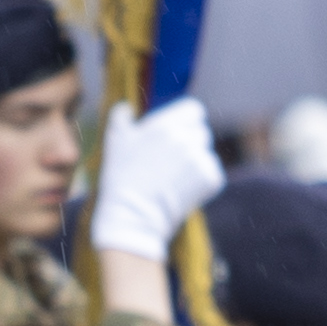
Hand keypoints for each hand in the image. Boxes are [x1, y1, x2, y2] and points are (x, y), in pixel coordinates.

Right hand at [88, 97, 226, 260]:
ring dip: (196, 163)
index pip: (194, 110)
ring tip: (173, 180)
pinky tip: (181, 192)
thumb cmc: (121, 180)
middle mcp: (186, 138)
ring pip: (206, 154)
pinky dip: (201, 183)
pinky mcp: (211, 179)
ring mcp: (200, 159)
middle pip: (202, 132)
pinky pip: (212, 174)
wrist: (132, 218)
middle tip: (171, 163)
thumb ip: (121, 118)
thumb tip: (126, 108)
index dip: (187, 121)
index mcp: (166, 124)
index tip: (177, 134)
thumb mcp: (114, 143)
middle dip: (191, 143)